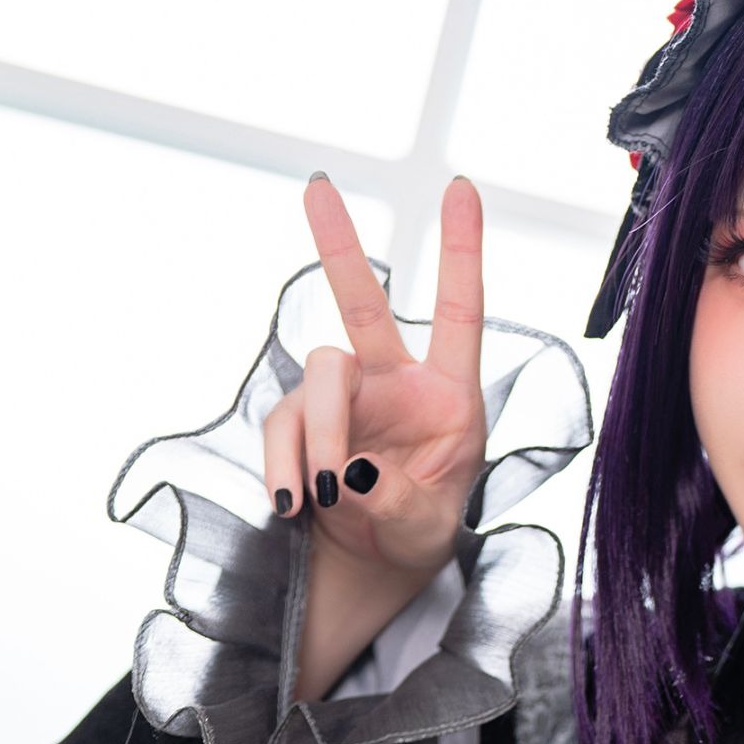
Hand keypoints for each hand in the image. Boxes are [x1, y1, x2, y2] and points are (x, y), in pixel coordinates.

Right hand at [268, 174, 487, 698]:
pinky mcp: (300, 420)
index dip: (461, 251)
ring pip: (317, 381)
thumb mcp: (427, 528)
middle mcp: (393, 379)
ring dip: (314, 436)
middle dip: (339, 243)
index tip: (460, 185)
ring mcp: (342, 396)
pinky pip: (281, 430)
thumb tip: (346, 474)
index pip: (460, 313)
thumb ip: (395, 501)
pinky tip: (290, 504)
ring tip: (318, 496)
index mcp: (448, 394)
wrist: (376, 558)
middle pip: (361, 303)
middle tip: (317, 185)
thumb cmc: (418, 530)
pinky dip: (282, 467)